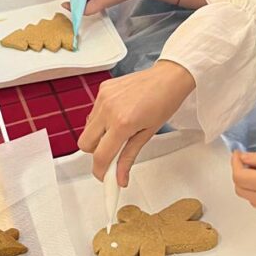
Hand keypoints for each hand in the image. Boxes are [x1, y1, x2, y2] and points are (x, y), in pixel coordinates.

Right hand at [78, 61, 195, 184]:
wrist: (169, 77)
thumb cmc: (165, 102)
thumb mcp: (148, 134)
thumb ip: (129, 157)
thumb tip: (120, 178)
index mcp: (122, 122)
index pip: (101, 156)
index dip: (101, 171)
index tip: (105, 177)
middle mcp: (108, 108)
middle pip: (85, 144)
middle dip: (97, 152)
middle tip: (114, 152)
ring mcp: (103, 97)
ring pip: (88, 128)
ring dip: (99, 136)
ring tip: (121, 130)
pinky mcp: (102, 89)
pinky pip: (93, 112)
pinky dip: (102, 120)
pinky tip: (119, 115)